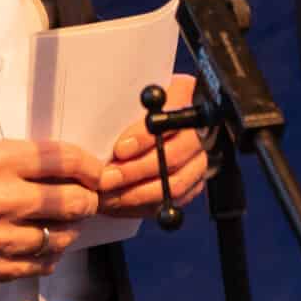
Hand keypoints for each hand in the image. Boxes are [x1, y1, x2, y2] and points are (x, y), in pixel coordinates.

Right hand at [0, 139, 102, 281]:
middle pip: (71, 201)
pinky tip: (43, 245)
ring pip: (60, 237)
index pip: (63, 159)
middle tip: (85, 198)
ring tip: (62, 223)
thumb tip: (63, 169)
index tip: (97, 171)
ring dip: (68, 229)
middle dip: (86, 199)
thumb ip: (18, 160)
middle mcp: (1, 198)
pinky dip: (48, 255)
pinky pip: (38, 265)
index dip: (89, 165)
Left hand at [97, 73, 211, 216]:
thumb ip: (125, 107)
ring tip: (108, 196)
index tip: (119, 149)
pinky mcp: (195, 183)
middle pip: (173, 156)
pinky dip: (143, 206)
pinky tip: (119, 204)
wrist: (159, 122)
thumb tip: (100, 127)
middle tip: (107, 178)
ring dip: (137, 194)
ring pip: (175, 184)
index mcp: (186, 95)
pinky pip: (172, 202)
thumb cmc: (139, 106)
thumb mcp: (133, 96)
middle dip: (135, 171)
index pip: (170, 117)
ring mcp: (200, 158)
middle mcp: (199, 129)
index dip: (144, 137)